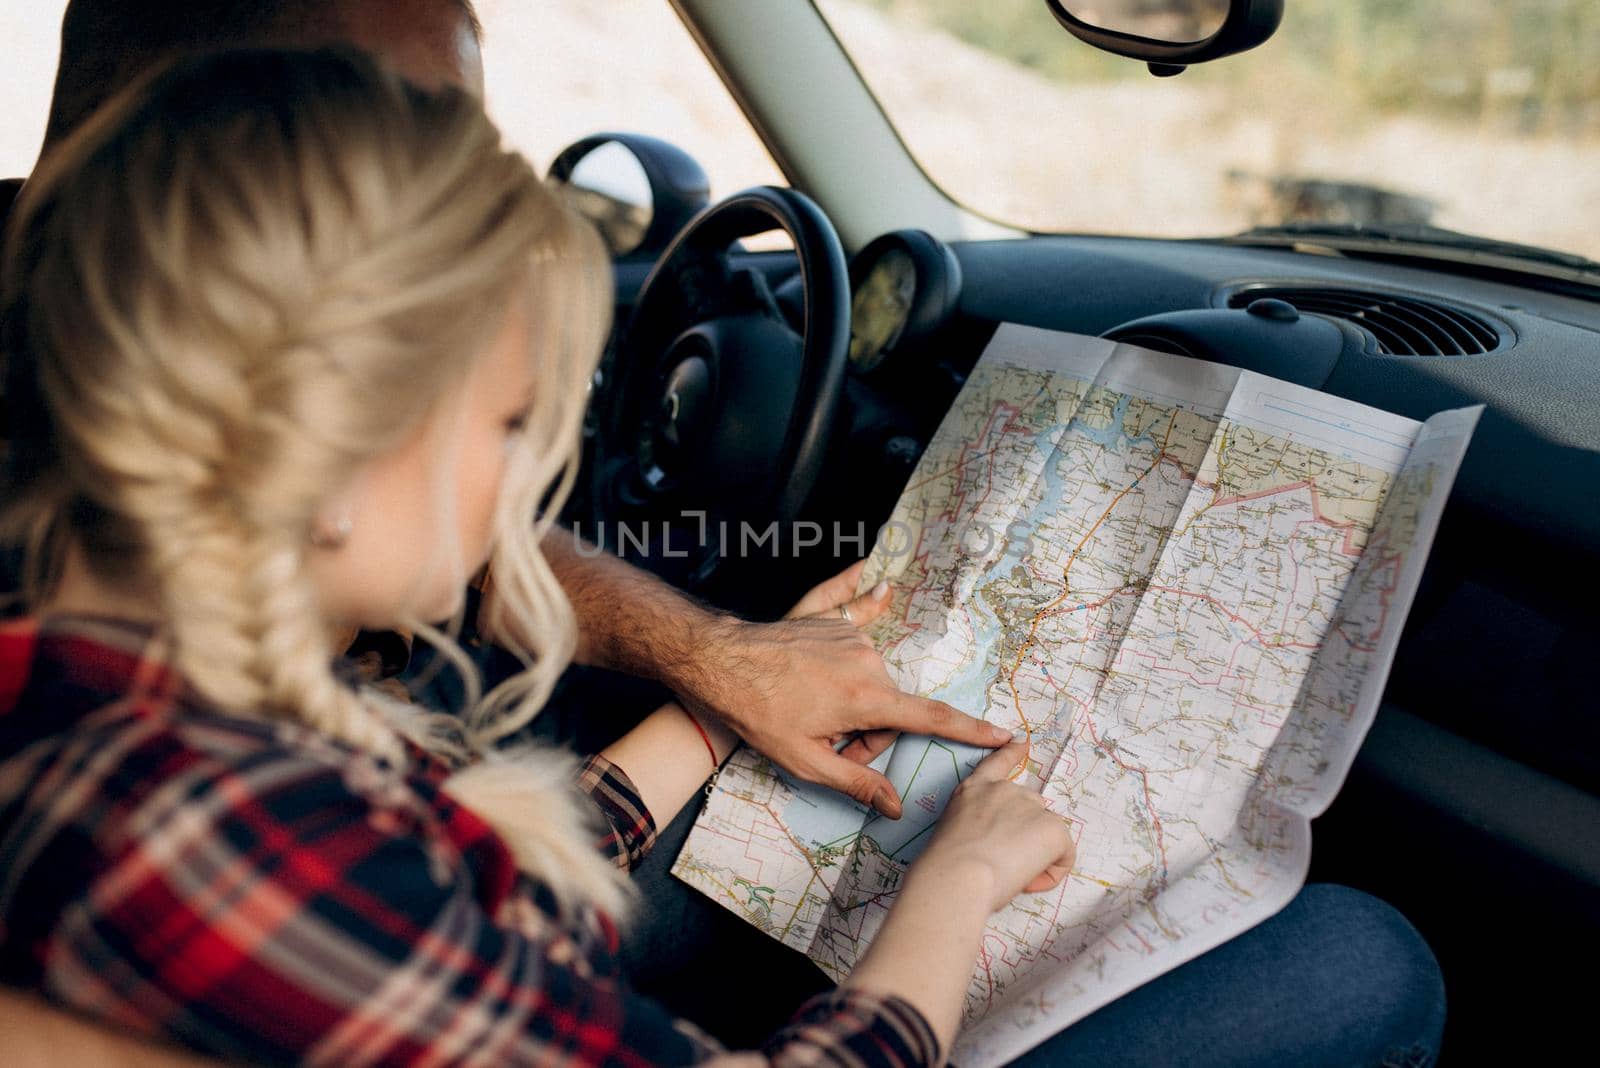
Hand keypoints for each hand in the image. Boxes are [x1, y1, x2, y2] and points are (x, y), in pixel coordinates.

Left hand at [679, 560, 1012, 818]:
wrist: (718, 663)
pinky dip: (864, 599)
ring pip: (870, 679)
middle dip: (868, 734)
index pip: (930, 719)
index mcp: (867, 698)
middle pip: (890, 707)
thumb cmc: (758, 715)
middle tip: (828, 750)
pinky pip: (855, 607)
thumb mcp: (806, 762)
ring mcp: (849, 635)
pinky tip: (877, 579)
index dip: (970, 730)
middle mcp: (868, 661)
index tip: (1004, 735)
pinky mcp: (828, 618)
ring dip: (852, 701)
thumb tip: (897, 807)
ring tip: (812, 714)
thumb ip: (858, 783)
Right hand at [909, 741, 1075, 910]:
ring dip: (1037, 854)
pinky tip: (1029, 881)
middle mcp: (1005, 790)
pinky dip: (1051, 872)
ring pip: (1047, 834)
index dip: (1013, 753)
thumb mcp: (954, 831)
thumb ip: (978, 827)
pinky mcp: (1052, 827)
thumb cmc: (947, 866)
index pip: (998, 762)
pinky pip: (1063, 855)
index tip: (1022, 743)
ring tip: (1010, 875)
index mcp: (975, 789)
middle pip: (1031, 810)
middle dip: (1025, 835)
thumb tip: (1000, 847)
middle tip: (1002, 864)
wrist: (958, 876)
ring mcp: (1031, 805)